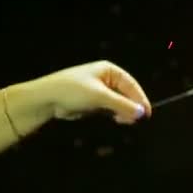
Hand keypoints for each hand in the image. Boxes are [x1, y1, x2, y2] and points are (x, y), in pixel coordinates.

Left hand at [32, 61, 151, 123]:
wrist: (46, 98)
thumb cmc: (74, 91)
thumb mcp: (100, 97)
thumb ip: (122, 105)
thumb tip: (142, 113)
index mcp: (110, 70)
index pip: (131, 84)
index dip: (140, 98)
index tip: (146, 113)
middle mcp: (106, 78)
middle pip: (126, 93)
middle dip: (131, 106)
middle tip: (135, 120)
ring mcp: (100, 90)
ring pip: (118, 102)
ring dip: (123, 112)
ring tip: (124, 122)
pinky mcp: (93, 102)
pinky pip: (109, 108)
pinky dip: (114, 114)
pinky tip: (116, 120)